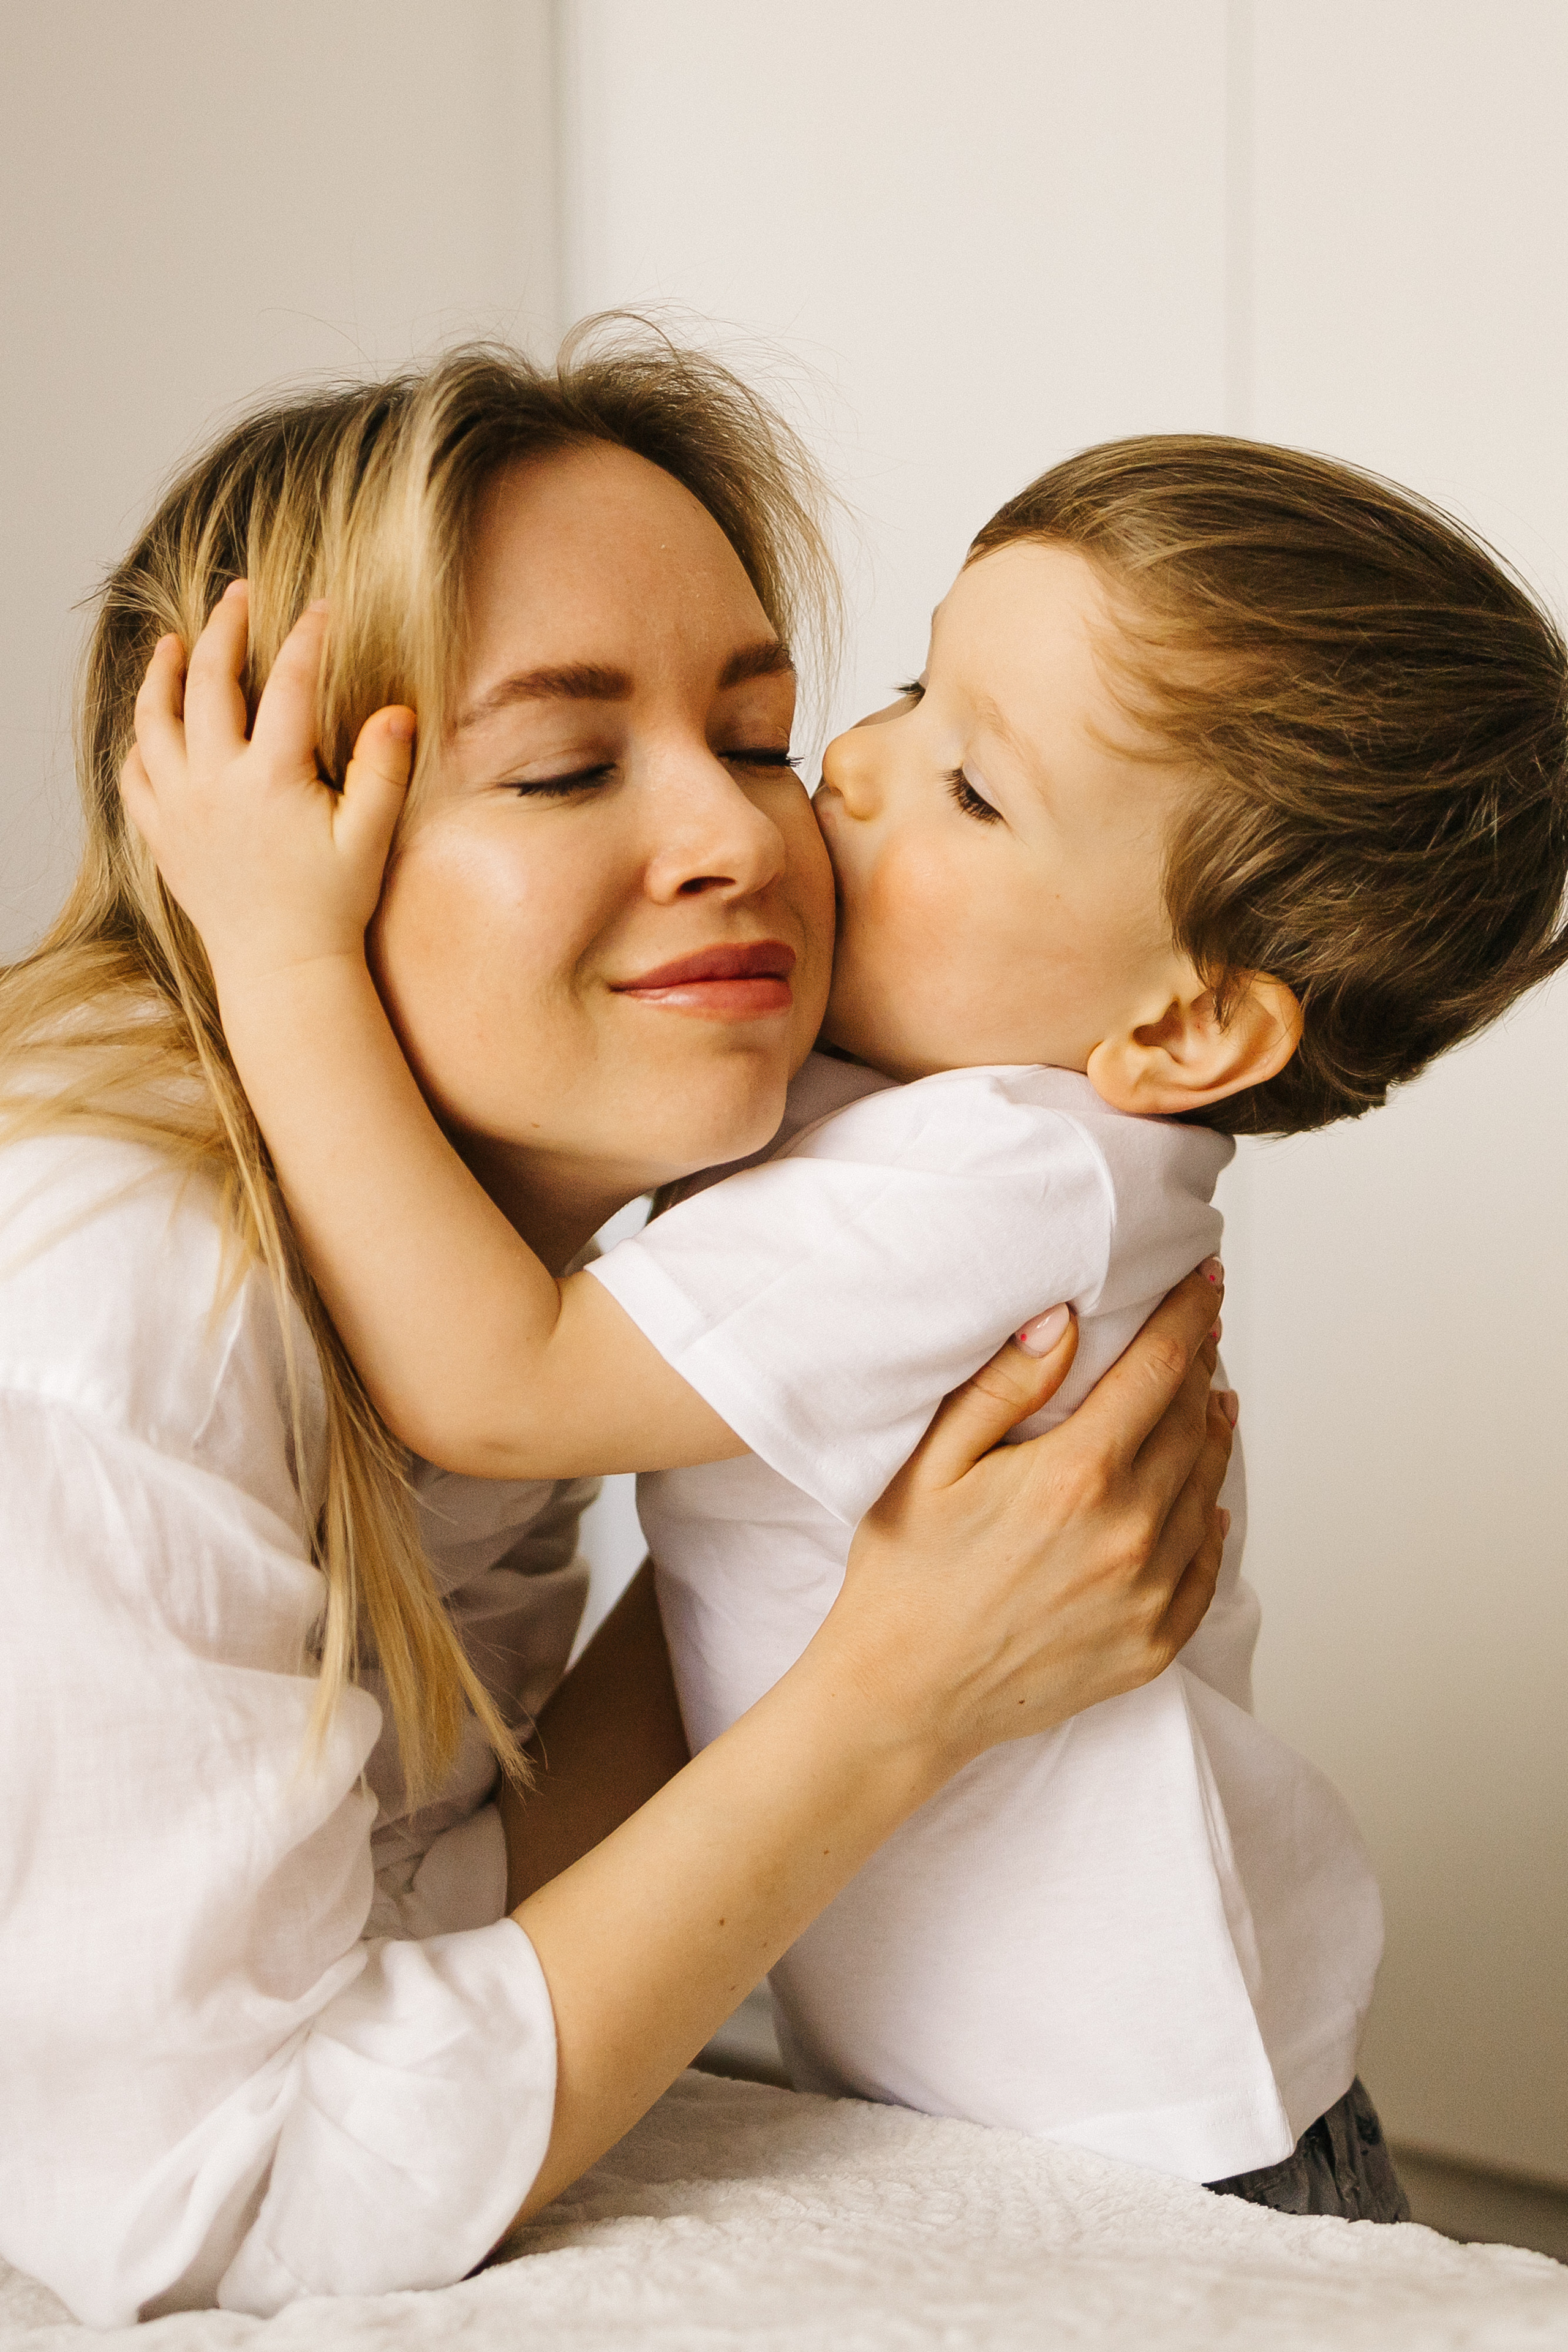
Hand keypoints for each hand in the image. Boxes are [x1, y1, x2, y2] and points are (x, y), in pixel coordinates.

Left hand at [119, 582, 414, 990]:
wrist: (281, 968)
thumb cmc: (331, 906)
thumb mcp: (369, 838)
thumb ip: (383, 770)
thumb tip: (398, 712)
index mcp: (271, 778)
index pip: (288, 683)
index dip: (307, 637)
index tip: (321, 608)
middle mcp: (214, 784)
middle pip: (209, 681)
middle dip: (226, 629)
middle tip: (239, 596)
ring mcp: (179, 808)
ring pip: (154, 720)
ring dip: (164, 673)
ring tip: (175, 643)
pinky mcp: (160, 834)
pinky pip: (133, 773)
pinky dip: (140, 740)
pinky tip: (153, 723)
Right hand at [827, 1263, 1231, 1770]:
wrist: (903, 1698)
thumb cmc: (904, 1576)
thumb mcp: (931, 1463)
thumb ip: (1002, 1387)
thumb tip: (1062, 1322)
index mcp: (1076, 1477)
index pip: (1160, 1371)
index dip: (1189, 1318)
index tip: (1207, 1283)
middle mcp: (1129, 1534)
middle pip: (1191, 1423)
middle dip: (1199, 1367)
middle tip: (1203, 1331)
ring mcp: (1148, 1595)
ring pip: (1207, 1490)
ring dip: (1212, 1436)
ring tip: (1210, 1400)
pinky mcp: (1152, 1644)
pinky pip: (1207, 1567)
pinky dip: (1213, 1521)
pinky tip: (1207, 1498)